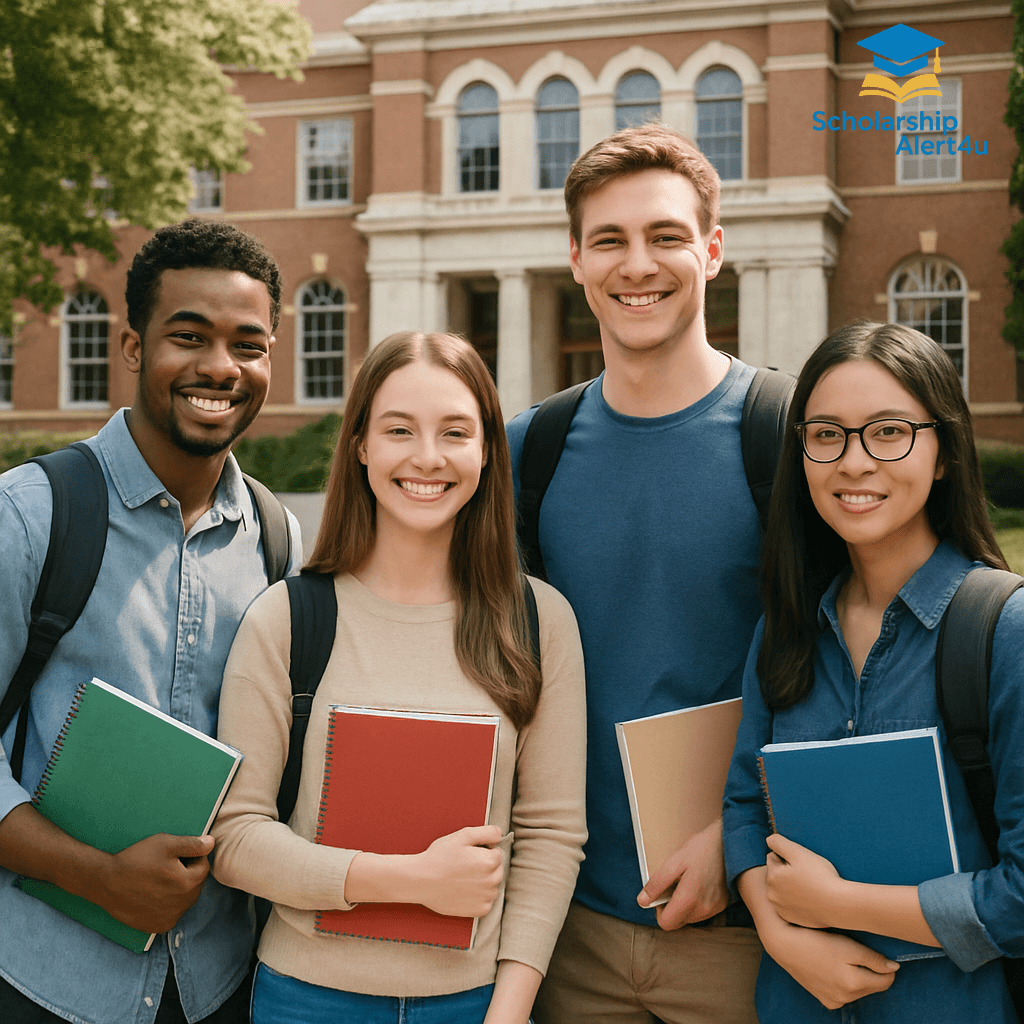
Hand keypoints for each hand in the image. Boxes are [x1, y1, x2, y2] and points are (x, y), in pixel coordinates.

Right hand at [93, 833, 213, 932]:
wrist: (106, 883)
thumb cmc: (136, 860)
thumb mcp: (165, 844)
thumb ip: (192, 844)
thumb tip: (212, 844)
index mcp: (187, 884)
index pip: (203, 867)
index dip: (192, 857)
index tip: (176, 855)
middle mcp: (182, 905)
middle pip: (195, 885)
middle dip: (187, 874)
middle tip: (166, 866)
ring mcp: (169, 918)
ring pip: (184, 899)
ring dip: (178, 889)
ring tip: (158, 880)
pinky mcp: (157, 927)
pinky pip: (172, 913)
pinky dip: (167, 904)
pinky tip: (153, 894)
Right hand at [414, 825, 504, 918]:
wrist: (421, 881)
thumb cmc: (440, 856)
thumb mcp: (462, 835)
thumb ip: (487, 832)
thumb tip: (500, 835)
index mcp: (489, 861)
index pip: (497, 853)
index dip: (483, 851)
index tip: (468, 854)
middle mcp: (491, 881)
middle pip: (497, 869)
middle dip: (486, 866)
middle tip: (465, 866)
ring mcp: (486, 897)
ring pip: (493, 886)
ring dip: (484, 882)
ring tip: (463, 878)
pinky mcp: (479, 911)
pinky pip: (488, 902)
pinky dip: (480, 897)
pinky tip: (465, 891)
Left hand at [636, 818, 728, 929]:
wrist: (729, 842)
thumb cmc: (701, 849)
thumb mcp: (674, 862)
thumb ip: (657, 884)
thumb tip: (642, 901)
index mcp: (689, 900)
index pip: (666, 923)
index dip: (659, 910)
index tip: (662, 894)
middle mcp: (703, 910)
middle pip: (677, 921)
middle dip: (671, 906)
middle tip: (675, 883)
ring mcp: (714, 909)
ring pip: (689, 917)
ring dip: (684, 905)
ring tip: (688, 881)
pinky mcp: (722, 905)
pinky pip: (702, 912)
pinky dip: (696, 902)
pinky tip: (698, 884)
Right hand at [762, 917, 898, 1009]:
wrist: (783, 944)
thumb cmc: (816, 940)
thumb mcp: (848, 945)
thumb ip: (874, 959)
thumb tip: (894, 968)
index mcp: (854, 984)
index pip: (886, 981)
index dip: (886, 966)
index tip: (878, 952)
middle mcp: (845, 998)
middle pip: (872, 986)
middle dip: (871, 971)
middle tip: (856, 950)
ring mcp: (833, 1001)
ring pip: (858, 990)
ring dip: (857, 976)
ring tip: (842, 957)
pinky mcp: (824, 999)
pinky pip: (844, 993)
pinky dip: (844, 982)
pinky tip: (832, 967)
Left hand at [765, 833, 842, 929]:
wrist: (839, 905)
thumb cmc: (820, 876)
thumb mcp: (798, 852)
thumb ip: (778, 842)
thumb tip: (769, 840)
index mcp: (772, 877)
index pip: (773, 857)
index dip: (788, 857)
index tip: (802, 864)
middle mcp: (772, 895)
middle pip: (776, 874)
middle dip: (787, 871)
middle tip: (807, 875)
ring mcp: (781, 908)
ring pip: (782, 889)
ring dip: (790, 886)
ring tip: (810, 887)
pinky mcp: (791, 918)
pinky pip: (789, 903)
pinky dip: (796, 900)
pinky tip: (810, 899)